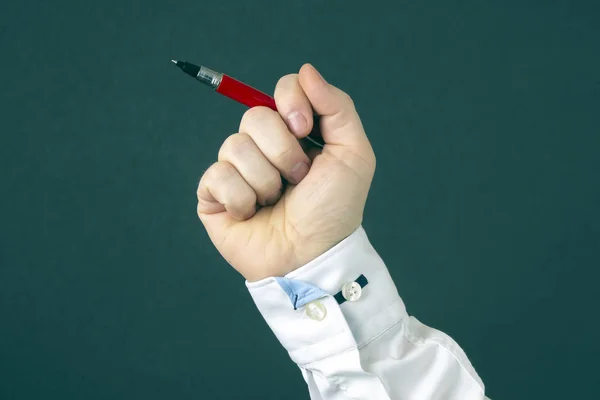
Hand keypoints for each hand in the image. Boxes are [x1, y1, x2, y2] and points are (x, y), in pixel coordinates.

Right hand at [196, 64, 375, 281]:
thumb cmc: (334, 210)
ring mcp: (237, 169)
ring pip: (235, 146)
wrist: (312, 255)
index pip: (282, 88)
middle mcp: (264, 146)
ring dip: (265, 180)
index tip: (305, 129)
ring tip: (276, 201)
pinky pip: (216, 175)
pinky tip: (252, 214)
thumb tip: (306, 71)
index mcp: (295, 132)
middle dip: (283, 152)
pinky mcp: (214, 194)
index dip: (291, 103)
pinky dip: (241, 199)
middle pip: (254, 115)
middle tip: (297, 180)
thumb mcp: (352, 154)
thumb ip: (336, 107)